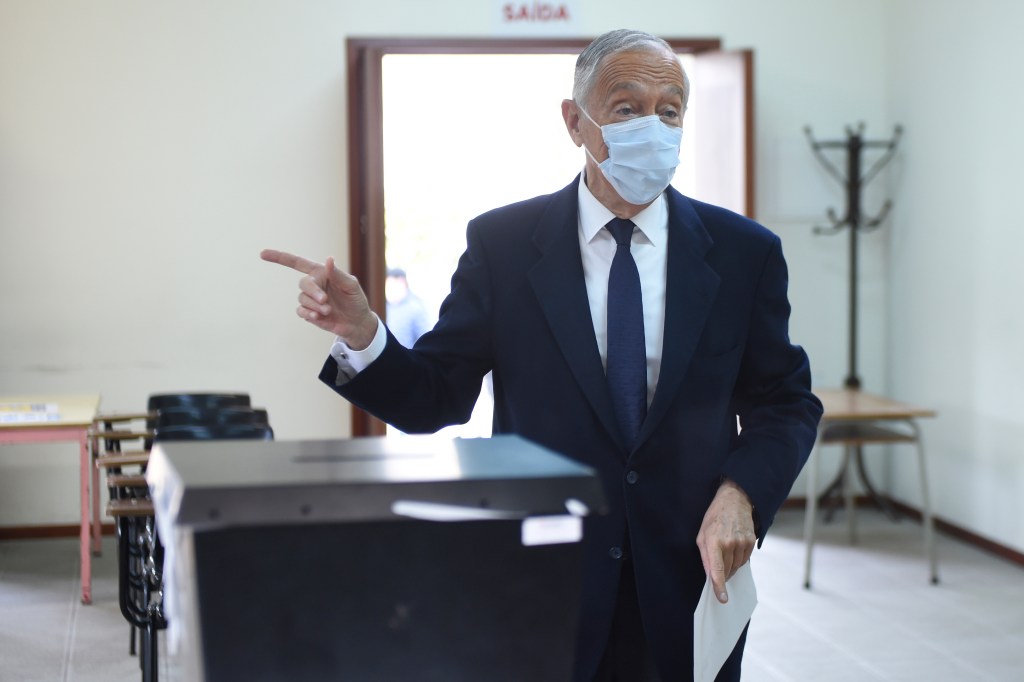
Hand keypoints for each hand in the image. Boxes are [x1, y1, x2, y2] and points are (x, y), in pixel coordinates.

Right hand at [260, 249, 377, 348]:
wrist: (357, 322)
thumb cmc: (356, 300)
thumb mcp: (351, 285)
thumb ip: (338, 273)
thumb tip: (329, 259)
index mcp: (321, 272)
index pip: (297, 262)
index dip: (280, 257)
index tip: (262, 254)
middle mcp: (314, 284)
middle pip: (303, 284)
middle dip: (313, 292)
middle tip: (325, 301)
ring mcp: (310, 299)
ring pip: (302, 299)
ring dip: (315, 305)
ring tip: (328, 310)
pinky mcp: (309, 313)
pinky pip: (300, 311)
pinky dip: (308, 313)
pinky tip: (317, 317)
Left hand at [696, 479, 755, 603]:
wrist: (734, 500)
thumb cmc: (714, 518)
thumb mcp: (702, 535)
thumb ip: (704, 557)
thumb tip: (710, 576)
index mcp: (714, 542)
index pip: (717, 570)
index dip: (719, 586)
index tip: (722, 599)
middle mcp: (730, 543)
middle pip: (728, 571)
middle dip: (722, 574)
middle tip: (718, 565)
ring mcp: (743, 543)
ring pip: (737, 567)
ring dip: (730, 566)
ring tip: (725, 551)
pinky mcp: (751, 542)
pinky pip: (744, 560)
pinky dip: (738, 560)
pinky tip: (734, 549)